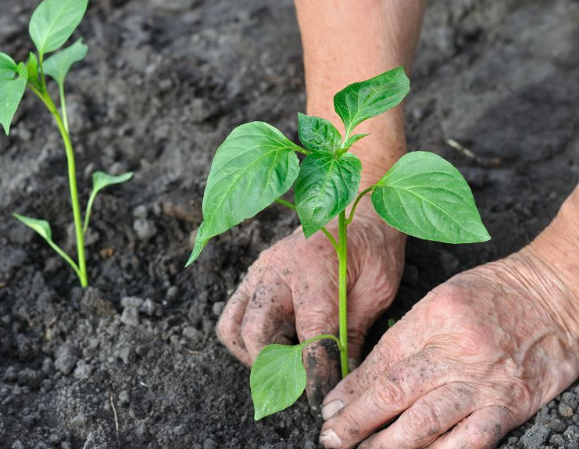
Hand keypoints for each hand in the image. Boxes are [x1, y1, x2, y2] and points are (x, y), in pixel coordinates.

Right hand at [216, 207, 404, 403]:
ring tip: (284, 365)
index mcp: (315, 270)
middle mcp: (278, 269)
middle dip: (277, 368)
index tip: (319, 399)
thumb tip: (342, 377)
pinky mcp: (252, 277)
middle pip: (257, 333)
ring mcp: (259, 272)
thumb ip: (354, 333)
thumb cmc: (372, 247)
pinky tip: (276, 345)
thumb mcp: (377, 290)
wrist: (355, 209)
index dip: (314, 372)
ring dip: (253, 355)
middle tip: (300, 384)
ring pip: (233, 327)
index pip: (310, 334)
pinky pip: (233, 315)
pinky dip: (247, 339)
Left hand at [319, 247, 578, 447]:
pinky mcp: (510, 405)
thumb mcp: (439, 302)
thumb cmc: (493, 295)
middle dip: (357, 422)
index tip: (329, 411)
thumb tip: (362, 381)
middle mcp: (454, 351)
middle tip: (332, 439)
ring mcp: (483, 382)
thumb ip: (403, 340)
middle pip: (394, 393)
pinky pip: (472, 440)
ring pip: (426, 422)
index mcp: (431, 320)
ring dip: (389, 444)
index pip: (380, 363)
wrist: (556, 295)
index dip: (351, 392)